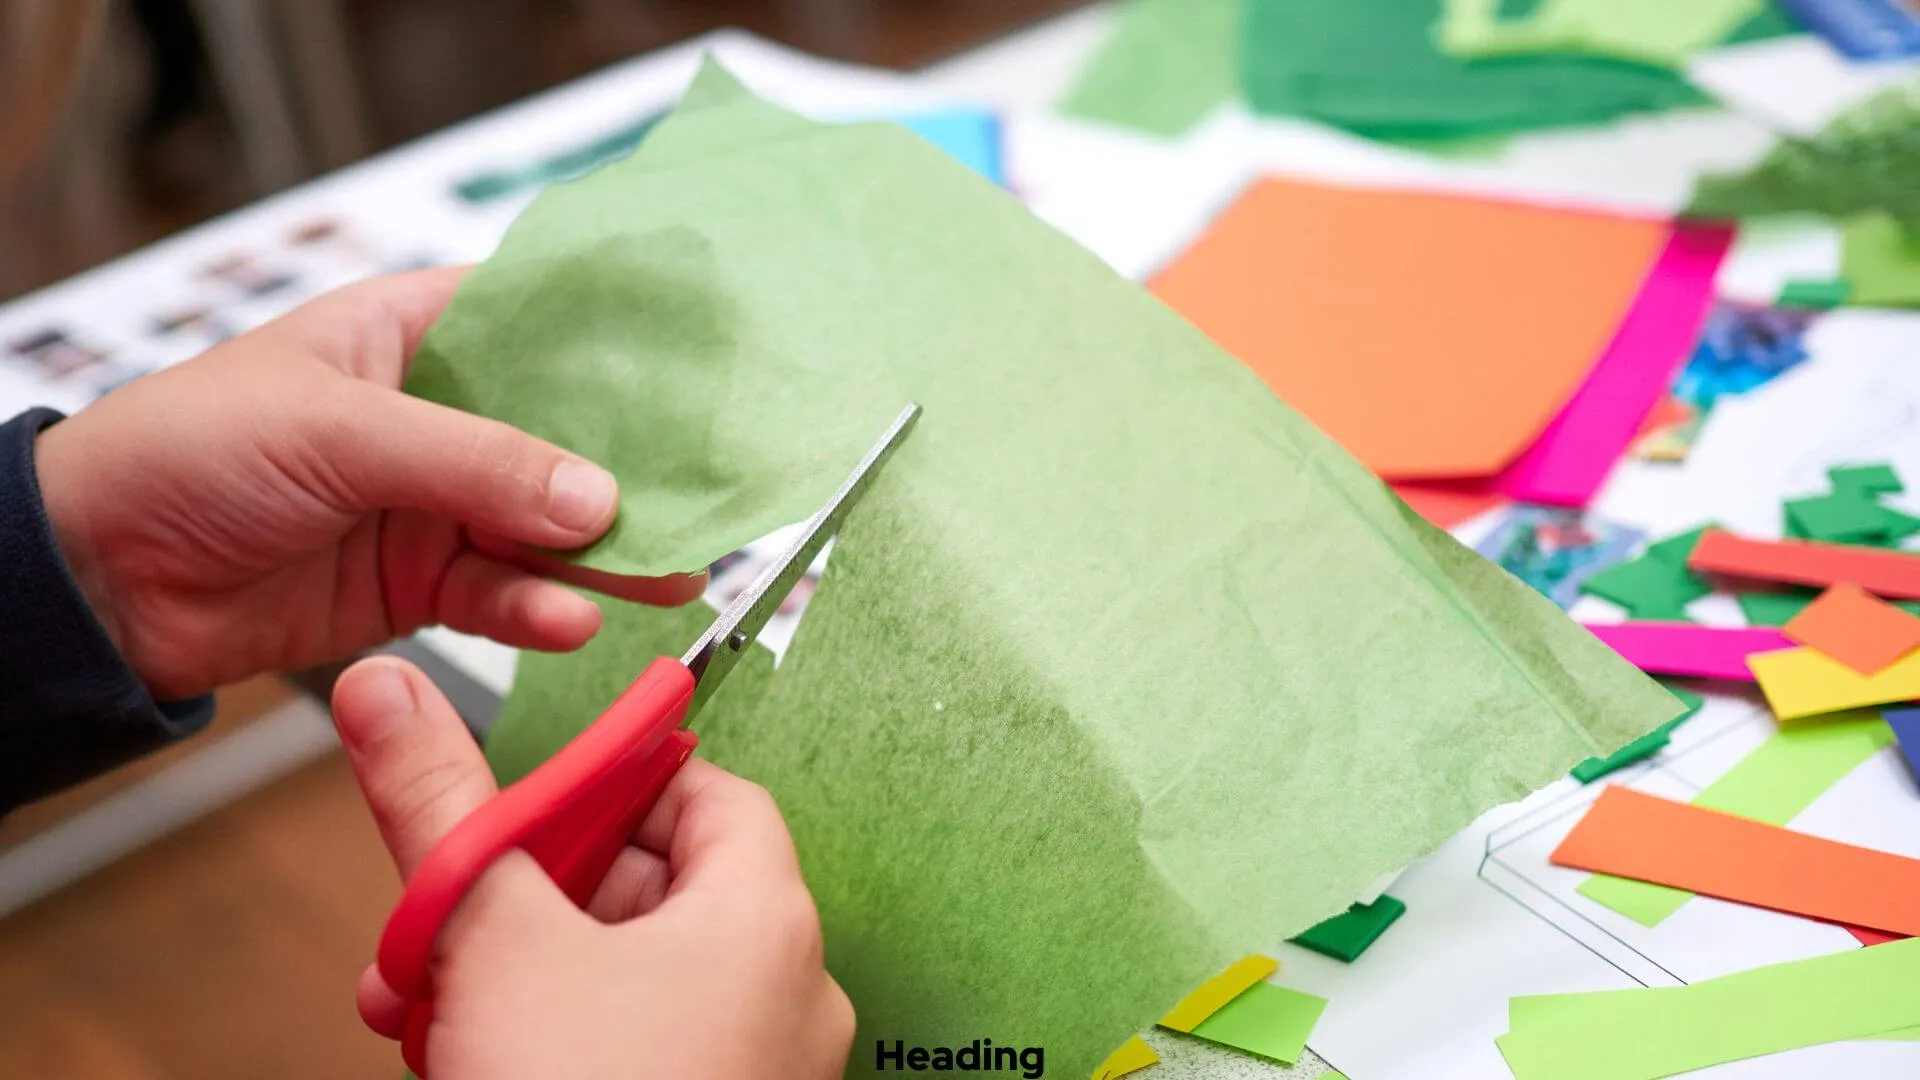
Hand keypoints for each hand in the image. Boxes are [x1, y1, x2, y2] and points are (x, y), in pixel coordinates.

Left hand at [31, 269, 703, 699]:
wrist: (95, 582)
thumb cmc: (187, 453)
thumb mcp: (339, 433)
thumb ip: (476, 464)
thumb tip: (600, 500)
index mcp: (409, 333)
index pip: (537, 323)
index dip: (620, 349)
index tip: (703, 377)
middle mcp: (434, 414)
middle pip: (561, 436)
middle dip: (631, 470)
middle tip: (710, 499)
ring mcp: (430, 503)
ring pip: (543, 526)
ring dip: (602, 554)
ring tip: (669, 575)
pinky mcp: (418, 583)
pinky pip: (500, 595)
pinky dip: (539, 610)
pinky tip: (573, 619)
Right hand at [332, 657, 854, 1079]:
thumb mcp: (492, 939)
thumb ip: (442, 803)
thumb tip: (393, 693)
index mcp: (763, 918)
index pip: (704, 793)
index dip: (607, 780)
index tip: (521, 794)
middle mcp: (781, 992)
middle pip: (646, 890)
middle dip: (516, 896)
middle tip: (432, 917)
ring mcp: (751, 1070)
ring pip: (621, 982)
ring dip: (510, 976)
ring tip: (418, 1004)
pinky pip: (630, 1054)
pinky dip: (548, 1041)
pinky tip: (464, 1061)